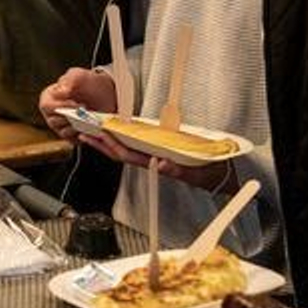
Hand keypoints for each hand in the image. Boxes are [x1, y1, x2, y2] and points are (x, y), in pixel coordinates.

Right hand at [38, 67, 116, 138]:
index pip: (47, 106)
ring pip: (63, 132)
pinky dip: (84, 134)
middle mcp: (52, 114)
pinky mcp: (72, 136)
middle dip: (71, 117)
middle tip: (86, 111)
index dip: (62, 106)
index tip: (77, 103)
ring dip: (78, 126)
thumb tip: (60, 92)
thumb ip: (68, 80)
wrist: (106, 95)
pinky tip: (92, 126)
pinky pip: (74, 140)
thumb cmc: (89, 84)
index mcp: (48, 98)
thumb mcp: (79, 75)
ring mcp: (61, 126)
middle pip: (53, 121)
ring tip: (90, 118)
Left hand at [76, 132, 238, 189]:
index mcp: (158, 163)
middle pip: (121, 152)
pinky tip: (114, 132)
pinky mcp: (160, 150)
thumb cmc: (211, 173)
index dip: (112, 146)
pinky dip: (122, 138)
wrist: (224, 176)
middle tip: (83, 131)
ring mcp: (155, 156)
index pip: (129, 156)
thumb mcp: (198, 173)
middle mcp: (153, 160)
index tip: (98, 135)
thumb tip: (161, 165)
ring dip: (108, 141)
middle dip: (101, 143)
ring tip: (91, 131)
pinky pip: (136, 145)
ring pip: (126, 149)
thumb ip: (180, 171)